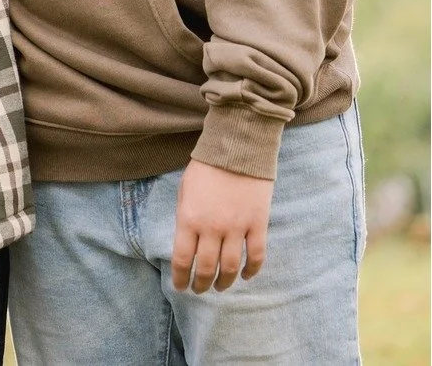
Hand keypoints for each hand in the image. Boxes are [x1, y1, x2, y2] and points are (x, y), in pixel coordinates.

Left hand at [171, 159, 273, 292]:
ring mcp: (237, 228)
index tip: (181, 286)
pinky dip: (251, 271)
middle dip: (202, 284)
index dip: (181, 277)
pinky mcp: (258, 225)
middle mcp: (212, 228)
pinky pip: (256, 257)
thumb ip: (185, 217)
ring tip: (220, 287)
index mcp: (189, 218)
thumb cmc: (206, 167)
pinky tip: (245, 276)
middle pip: (207, 268)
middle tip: (200, 290)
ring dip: (224, 282)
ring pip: (230, 268)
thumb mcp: (185, 190)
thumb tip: (188, 243)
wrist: (237, 148)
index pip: (183, 259)